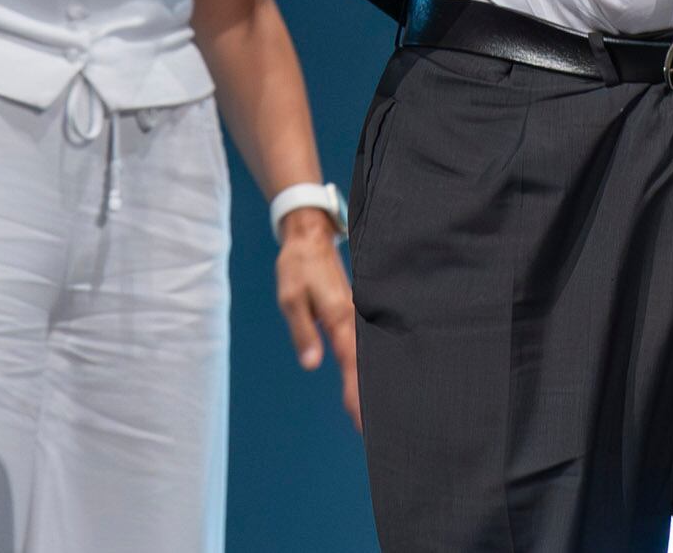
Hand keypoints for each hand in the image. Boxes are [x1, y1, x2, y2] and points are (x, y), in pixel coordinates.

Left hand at [274, 209, 361, 427]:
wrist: (310, 239)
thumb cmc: (298, 268)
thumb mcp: (290, 298)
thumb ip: (303, 331)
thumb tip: (311, 364)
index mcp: (339, 317)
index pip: (351, 363)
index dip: (356, 393)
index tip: (362, 420)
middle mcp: (354, 318)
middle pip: (368, 365)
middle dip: (372, 398)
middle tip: (378, 433)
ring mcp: (358, 316)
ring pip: (371, 356)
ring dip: (374, 385)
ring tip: (381, 417)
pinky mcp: (356, 314)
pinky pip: (367, 345)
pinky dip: (371, 366)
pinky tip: (373, 384)